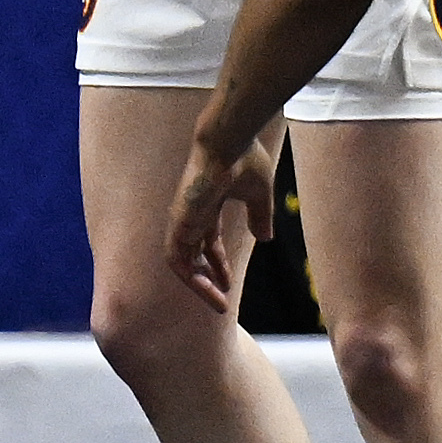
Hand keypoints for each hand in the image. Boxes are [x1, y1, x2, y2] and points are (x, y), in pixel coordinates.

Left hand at [162, 131, 279, 309]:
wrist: (230, 140)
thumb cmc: (245, 159)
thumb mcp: (260, 194)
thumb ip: (261, 216)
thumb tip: (266, 238)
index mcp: (209, 205)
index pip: (208, 242)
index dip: (218, 264)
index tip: (230, 284)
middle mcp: (193, 214)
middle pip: (194, 255)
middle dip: (207, 279)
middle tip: (222, 300)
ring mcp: (183, 218)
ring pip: (182, 261)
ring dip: (198, 284)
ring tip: (218, 301)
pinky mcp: (179, 221)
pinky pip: (175, 258)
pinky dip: (188, 276)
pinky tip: (205, 288)